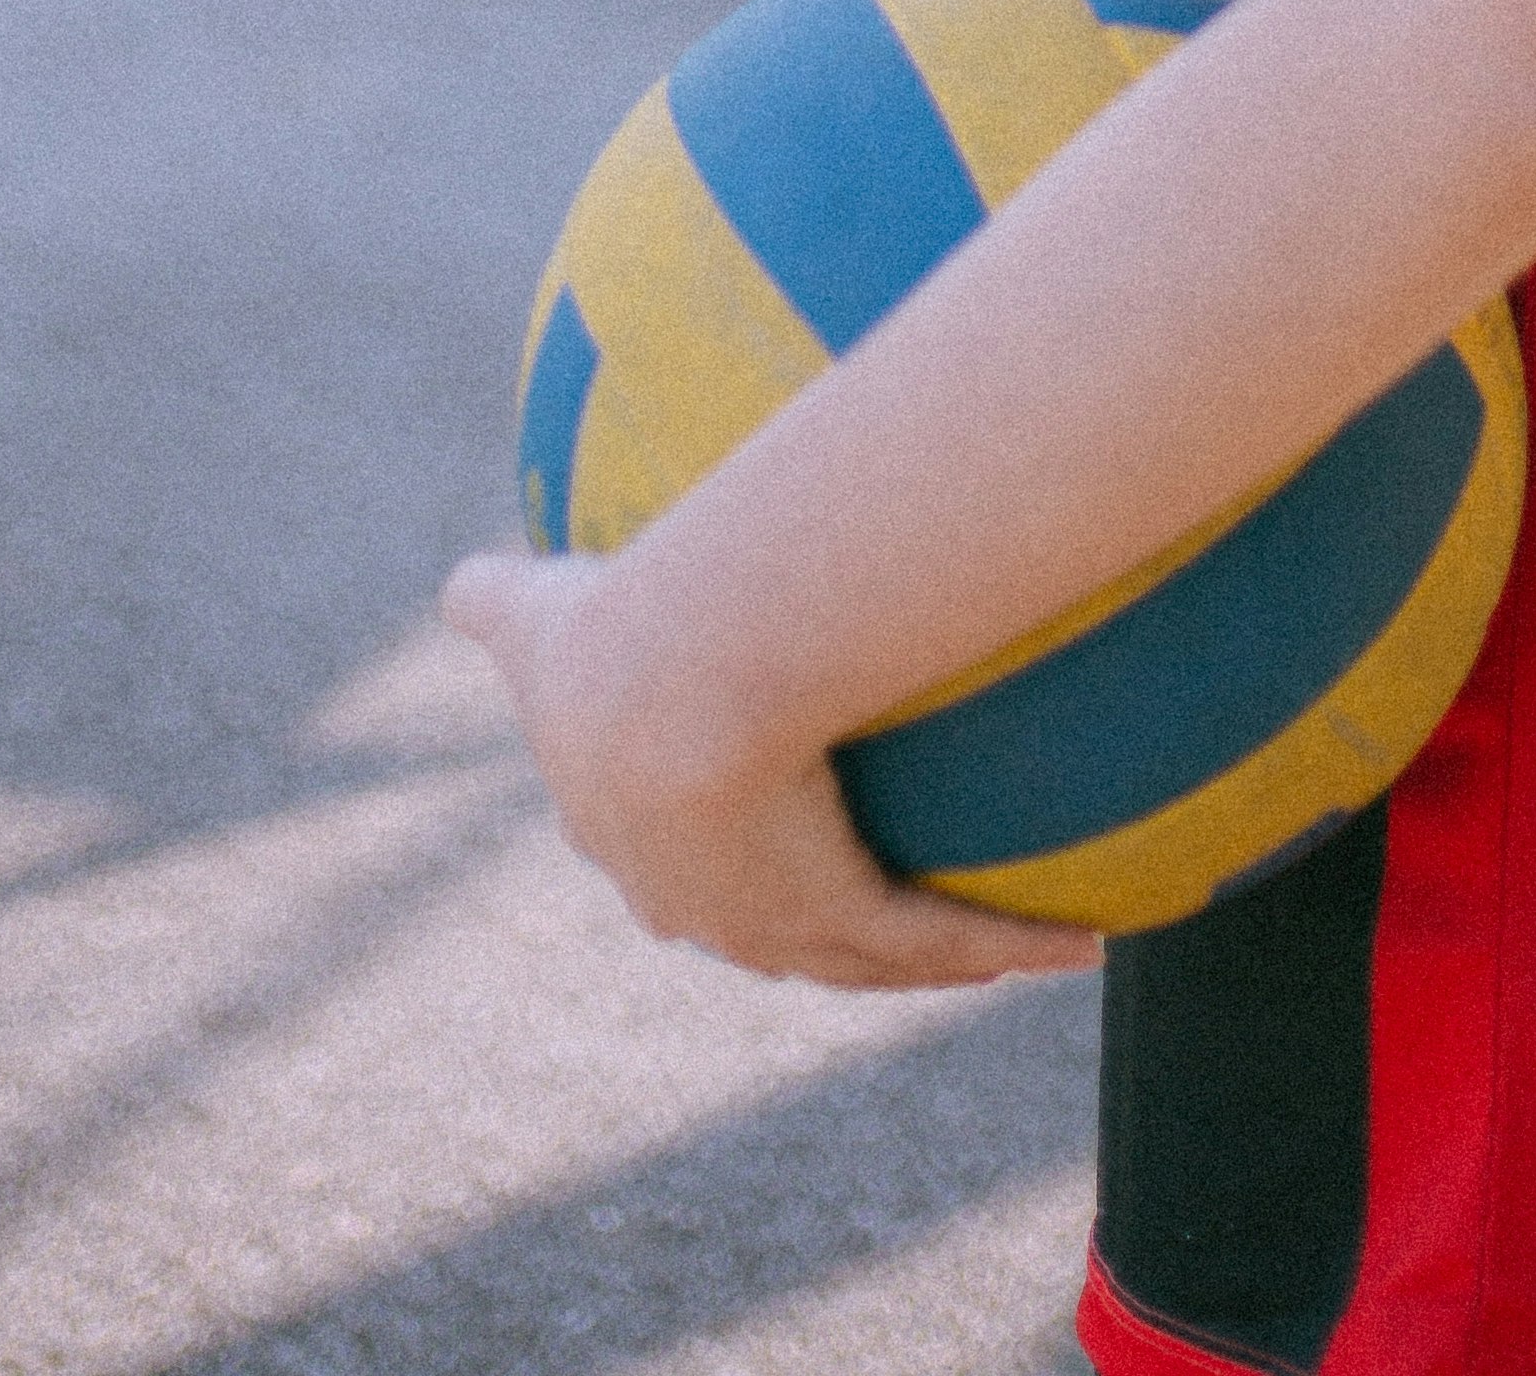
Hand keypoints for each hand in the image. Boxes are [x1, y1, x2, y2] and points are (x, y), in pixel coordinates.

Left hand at [440, 549, 1099, 989]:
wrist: (675, 686)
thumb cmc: (608, 628)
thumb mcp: (536, 605)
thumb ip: (492, 595)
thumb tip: (454, 579)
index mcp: (632, 834)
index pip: (673, 868)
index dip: (709, 862)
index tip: (748, 844)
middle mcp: (698, 901)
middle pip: (768, 929)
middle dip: (816, 926)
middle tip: (863, 907)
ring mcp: (773, 923)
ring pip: (869, 954)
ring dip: (939, 957)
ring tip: (1007, 951)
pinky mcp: (845, 919)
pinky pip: (942, 938)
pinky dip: (1011, 945)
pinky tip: (1082, 941)